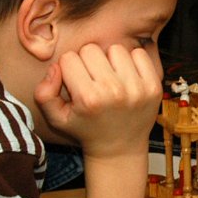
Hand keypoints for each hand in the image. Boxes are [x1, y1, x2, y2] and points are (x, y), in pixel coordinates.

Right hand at [36, 42, 160, 163]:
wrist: (119, 148)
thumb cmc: (85, 129)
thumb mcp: (56, 118)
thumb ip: (44, 93)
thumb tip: (56, 67)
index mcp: (88, 99)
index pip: (69, 58)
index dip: (68, 68)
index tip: (75, 83)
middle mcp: (114, 92)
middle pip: (91, 49)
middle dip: (87, 61)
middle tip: (91, 80)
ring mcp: (137, 88)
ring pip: (115, 48)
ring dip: (109, 60)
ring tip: (109, 78)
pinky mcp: (153, 86)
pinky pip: (140, 53)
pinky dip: (131, 61)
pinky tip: (126, 77)